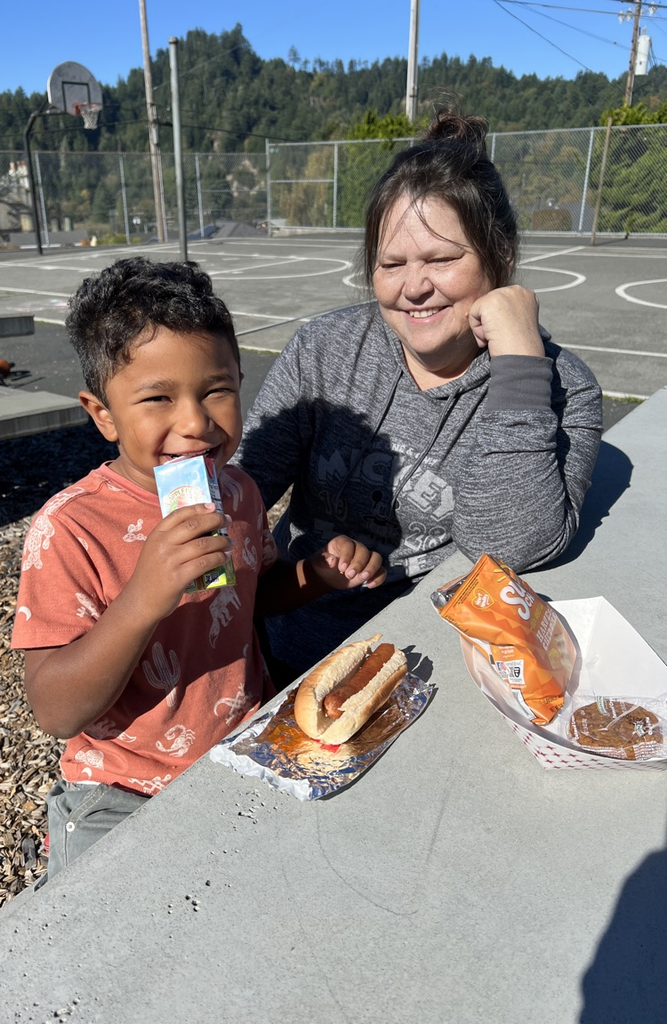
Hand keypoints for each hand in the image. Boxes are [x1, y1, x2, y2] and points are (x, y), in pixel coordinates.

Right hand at [125, 503, 234, 622]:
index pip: (179, 514)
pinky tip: (224, 557)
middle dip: (215, 520)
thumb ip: (172, 539)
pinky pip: (204, 563)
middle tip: (227, 520)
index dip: (198, 508)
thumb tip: (203, 528)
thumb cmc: (152, 575)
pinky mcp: (178, 577)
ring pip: (203, 545)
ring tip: (230, 542)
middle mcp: (162, 544)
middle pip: (194, 526)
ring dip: (221, 541)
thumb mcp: (155, 550)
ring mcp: (170, 561)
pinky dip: (218, 558)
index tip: (213, 506)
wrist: (140, 601)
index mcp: (156, 535)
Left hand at [307, 535, 386, 590]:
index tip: (341, 569)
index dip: (347, 556)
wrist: (328, 575)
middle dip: (358, 564)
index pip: (349, 545)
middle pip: (364, 551)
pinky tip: (370, 585)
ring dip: (371, 569)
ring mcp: (365, 558)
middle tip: (348, 575)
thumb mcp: (318, 562)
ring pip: (376, 558)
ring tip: (362, 579)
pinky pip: (381, 570)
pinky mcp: (371, 569)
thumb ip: (323, 560)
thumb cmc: (323, 565)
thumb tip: (333, 561)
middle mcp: (356, 547)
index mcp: (343, 542)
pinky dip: (379, 577)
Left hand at [469, 285, 543, 357]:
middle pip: (488, 303)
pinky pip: (472, 314)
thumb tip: (488, 314)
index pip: (500, 302)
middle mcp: (517, 290)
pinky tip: (491, 337)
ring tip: (498, 337)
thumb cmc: (520, 347)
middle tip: (503, 337)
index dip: (499, 321)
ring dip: (484, 328)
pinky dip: (478, 331)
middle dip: (491, 323)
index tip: (509, 333)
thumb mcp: (518, 322)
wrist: (522, 357)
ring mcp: (504, 294)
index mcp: (526, 294)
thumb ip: (507, 312)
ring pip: (479, 309)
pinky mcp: (491, 301)